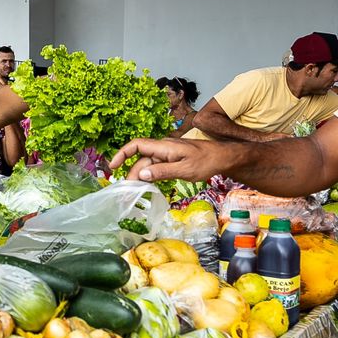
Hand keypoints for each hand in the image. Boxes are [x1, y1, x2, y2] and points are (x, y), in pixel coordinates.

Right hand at [109, 138, 235, 182]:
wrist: (223, 157)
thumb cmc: (206, 162)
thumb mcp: (185, 170)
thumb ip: (162, 171)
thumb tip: (140, 174)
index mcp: (164, 147)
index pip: (137, 145)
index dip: (122, 153)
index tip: (113, 166)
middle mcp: (163, 148)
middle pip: (141, 160)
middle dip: (132, 174)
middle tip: (128, 192)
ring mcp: (168, 154)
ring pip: (148, 165)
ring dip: (140, 177)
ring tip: (135, 192)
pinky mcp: (172, 160)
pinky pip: (156, 167)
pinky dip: (150, 176)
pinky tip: (149, 187)